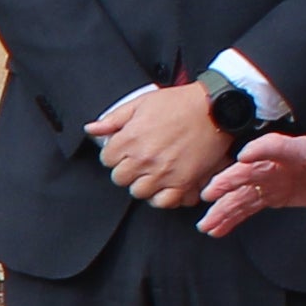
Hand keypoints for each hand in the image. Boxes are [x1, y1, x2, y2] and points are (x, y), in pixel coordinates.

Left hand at [87, 80, 234, 211]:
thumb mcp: (142, 103)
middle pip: (120, 178)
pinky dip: (161, 196)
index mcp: (131, 138)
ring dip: (143, 183)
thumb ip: (114, 119)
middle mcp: (145, 159)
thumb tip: (91, 128)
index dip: (115, 154)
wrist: (215, 109)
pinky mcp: (183, 182)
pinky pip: (163, 202)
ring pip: (138, 192)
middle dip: (126, 169)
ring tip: (152, 171)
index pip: (107, 159)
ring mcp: (164, 173)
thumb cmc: (180, 103)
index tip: (125, 150)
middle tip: (139, 160)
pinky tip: (164, 184)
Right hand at [199, 132, 305, 238]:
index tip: (244, 156)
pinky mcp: (269, 195)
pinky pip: (246, 207)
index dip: (260, 150)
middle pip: (248, 171)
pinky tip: (217, 230)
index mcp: (296, 151)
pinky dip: (231, 218)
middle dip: (229, 181)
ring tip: (206, 225)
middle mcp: (276, 164)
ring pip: (241, 194)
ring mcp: (269, 180)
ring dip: (222, 209)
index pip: (275, 146)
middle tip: (210, 193)